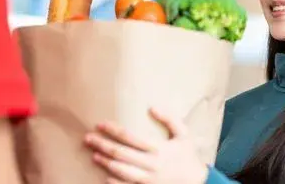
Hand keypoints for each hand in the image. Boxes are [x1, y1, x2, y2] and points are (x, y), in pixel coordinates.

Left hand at [84, 107, 208, 183]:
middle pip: (120, 153)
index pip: (130, 137)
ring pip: (120, 170)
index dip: (113, 130)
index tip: (100, 124)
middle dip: (102, 145)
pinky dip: (114, 182)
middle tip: (88, 138)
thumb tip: (152, 107)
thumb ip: (170, 119)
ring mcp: (147, 178)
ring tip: (94, 154)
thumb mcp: (183, 134)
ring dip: (105, 162)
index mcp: (158, 148)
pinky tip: (104, 175)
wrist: (196, 182)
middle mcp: (150, 163)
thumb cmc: (187, 155)